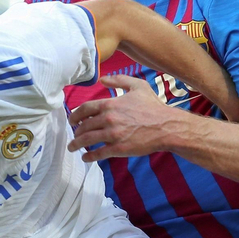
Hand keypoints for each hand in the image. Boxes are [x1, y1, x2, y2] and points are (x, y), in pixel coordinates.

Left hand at [67, 75, 196, 161]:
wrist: (166, 126)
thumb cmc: (153, 106)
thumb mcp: (138, 86)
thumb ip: (118, 80)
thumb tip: (102, 79)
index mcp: (110, 104)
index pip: (84, 109)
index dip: (75, 115)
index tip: (72, 120)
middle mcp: (108, 119)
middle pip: (83, 125)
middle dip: (76, 131)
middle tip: (74, 134)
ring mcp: (112, 135)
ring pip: (87, 140)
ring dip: (77, 144)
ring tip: (73, 147)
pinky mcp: (118, 149)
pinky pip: (98, 154)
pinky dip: (89, 156)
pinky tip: (85, 158)